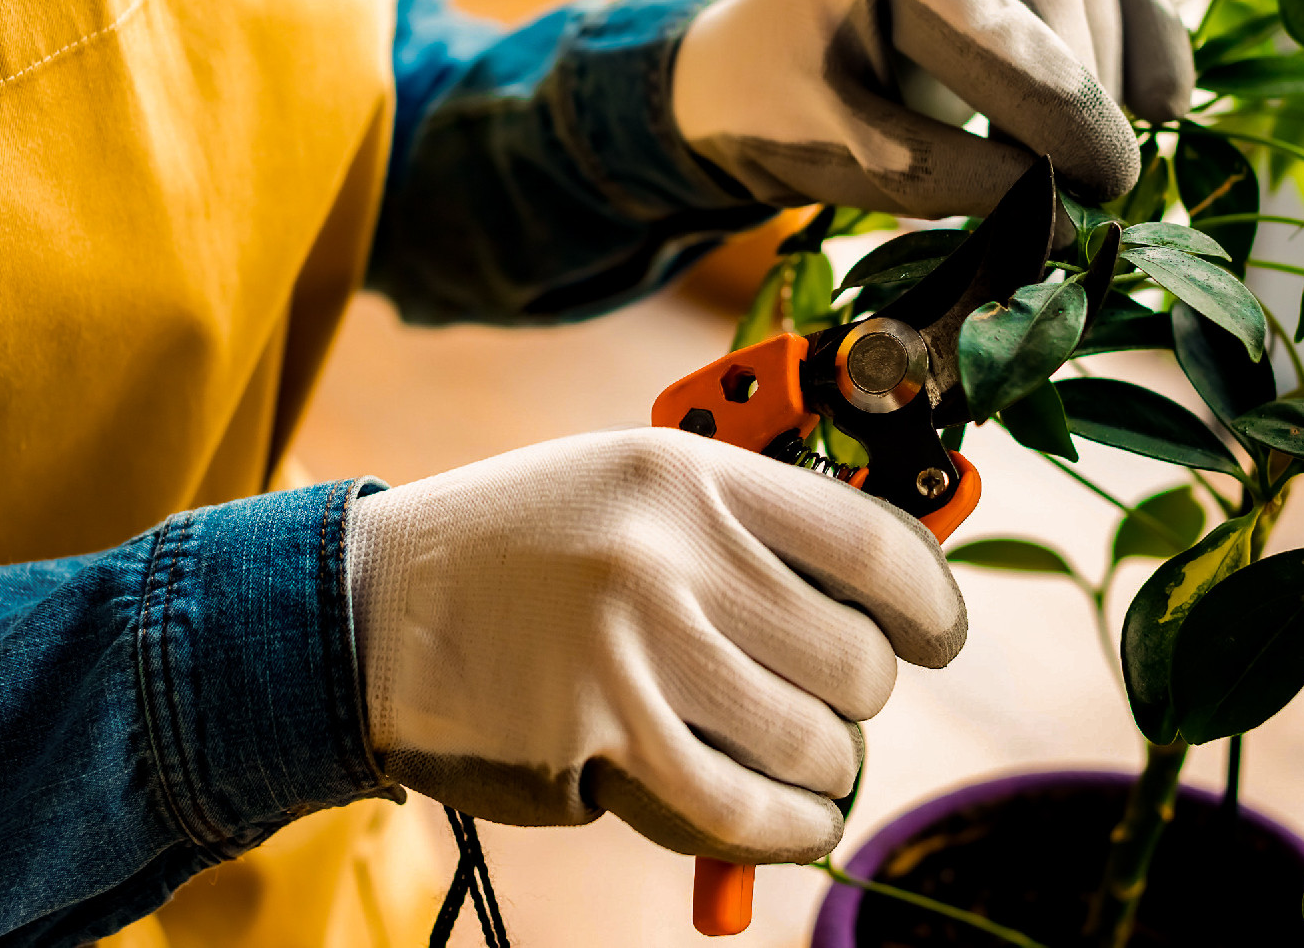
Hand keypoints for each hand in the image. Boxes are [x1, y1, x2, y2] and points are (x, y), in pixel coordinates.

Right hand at [346, 428, 965, 863]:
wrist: (369, 608)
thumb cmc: (518, 548)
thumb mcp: (629, 489)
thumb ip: (744, 531)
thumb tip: (882, 601)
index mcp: (694, 474)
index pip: (875, 544)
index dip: (931, 605)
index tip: (934, 638)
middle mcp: (676, 553)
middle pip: (856, 661)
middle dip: (857, 701)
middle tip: (823, 705)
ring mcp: (640, 648)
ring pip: (814, 743)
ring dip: (822, 769)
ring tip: (797, 763)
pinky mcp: (603, 738)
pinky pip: (745, 810)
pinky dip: (786, 829)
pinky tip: (788, 821)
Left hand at [671, 0, 1193, 217]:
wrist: (738, 67)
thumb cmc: (778, 120)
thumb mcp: (842, 160)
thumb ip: (945, 177)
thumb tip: (1065, 217)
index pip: (989, 26)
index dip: (1059, 110)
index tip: (1099, 193)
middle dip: (1086, 94)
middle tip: (1100, 189)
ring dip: (1112, 63)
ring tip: (1100, 153)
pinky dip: (1138, 23)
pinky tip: (1161, 100)